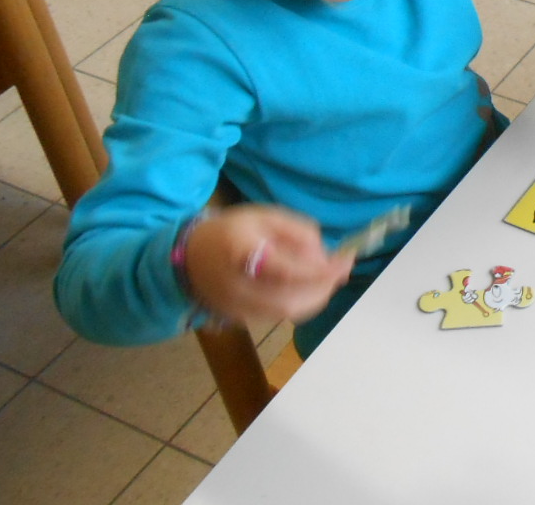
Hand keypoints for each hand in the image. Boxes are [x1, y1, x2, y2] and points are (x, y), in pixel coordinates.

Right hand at [183, 205, 354, 325]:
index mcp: (240, 253)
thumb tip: (324, 255)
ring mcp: (236, 308)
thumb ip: (297, 232)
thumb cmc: (231, 230)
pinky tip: (311, 286)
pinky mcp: (239, 318)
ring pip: (287, 312)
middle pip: (290, 298)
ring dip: (317, 296)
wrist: (188, 257)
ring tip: (331, 276)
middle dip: (324, 285)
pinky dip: (302, 303)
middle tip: (343, 267)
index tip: (346, 259)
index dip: (321, 270)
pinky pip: (279, 316)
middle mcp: (237, 287)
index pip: (287, 271)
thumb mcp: (265, 217)